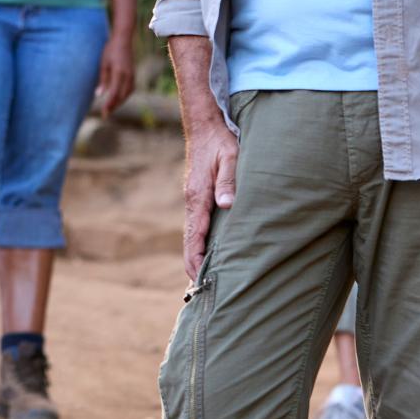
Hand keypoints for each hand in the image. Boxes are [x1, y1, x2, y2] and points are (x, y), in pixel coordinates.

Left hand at [94, 32, 134, 118]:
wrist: (123, 40)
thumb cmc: (110, 50)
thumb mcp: (103, 64)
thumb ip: (103, 80)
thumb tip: (99, 95)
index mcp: (119, 72)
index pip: (114, 93)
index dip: (109, 104)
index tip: (104, 113)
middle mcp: (127, 76)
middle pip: (121, 96)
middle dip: (114, 106)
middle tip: (105, 114)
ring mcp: (132, 75)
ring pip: (127, 94)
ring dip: (119, 102)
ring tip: (110, 108)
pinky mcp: (133, 75)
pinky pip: (130, 89)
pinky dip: (124, 96)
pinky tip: (118, 99)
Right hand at [182, 118, 238, 281]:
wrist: (203, 125)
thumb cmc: (220, 142)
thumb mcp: (230, 158)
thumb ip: (229, 182)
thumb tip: (226, 206)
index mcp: (198, 197)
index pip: (194, 238)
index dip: (196, 261)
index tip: (200, 282)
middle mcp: (191, 201)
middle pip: (189, 242)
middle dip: (193, 266)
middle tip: (202, 293)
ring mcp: (192, 199)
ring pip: (191, 235)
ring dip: (196, 256)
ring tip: (205, 280)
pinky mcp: (196, 195)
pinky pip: (195, 226)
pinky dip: (198, 243)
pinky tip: (207, 252)